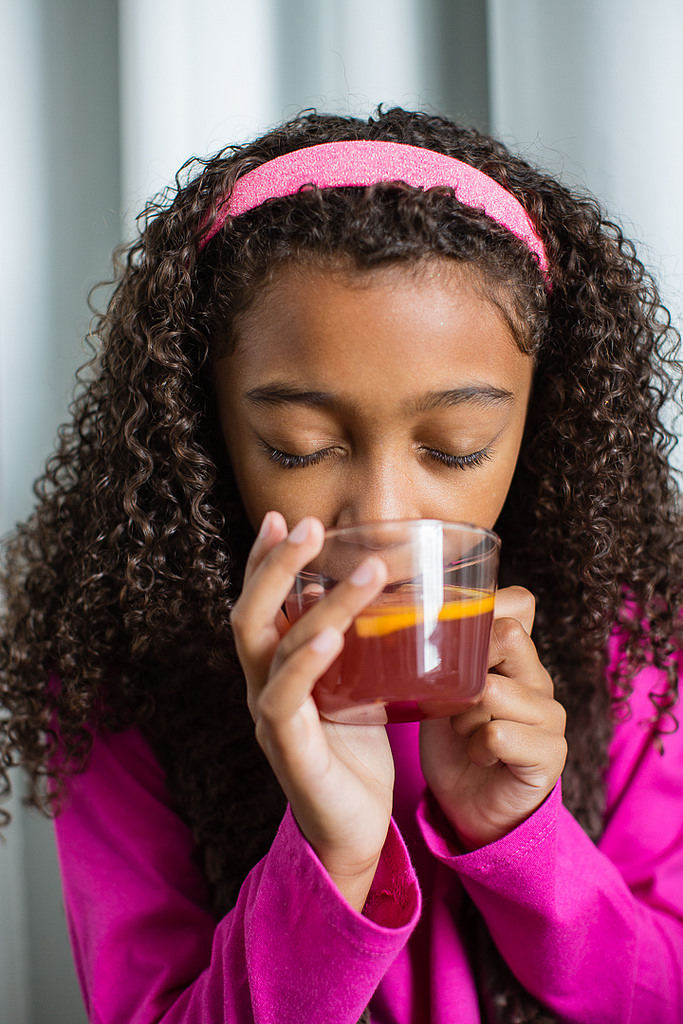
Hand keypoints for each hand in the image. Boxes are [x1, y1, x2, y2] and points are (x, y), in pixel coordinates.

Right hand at [230, 511, 393, 910]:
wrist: (351, 831)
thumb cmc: (354, 753)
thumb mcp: (355, 687)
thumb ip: (355, 645)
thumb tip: (383, 594)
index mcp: (274, 669)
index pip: (259, 604)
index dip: (264, 561)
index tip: (284, 518)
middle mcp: (262, 687)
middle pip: (249, 614)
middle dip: (274, 565)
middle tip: (309, 526)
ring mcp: (270, 718)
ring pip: (275, 648)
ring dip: (321, 604)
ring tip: (366, 571)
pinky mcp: (289, 749)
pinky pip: (285, 698)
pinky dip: (306, 661)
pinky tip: (330, 635)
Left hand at [419, 586, 566, 849]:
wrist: (469, 804)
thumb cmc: (451, 739)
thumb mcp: (441, 685)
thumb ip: (444, 650)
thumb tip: (412, 608)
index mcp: (516, 654)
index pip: (519, 601)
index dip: (483, 611)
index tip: (451, 643)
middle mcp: (540, 677)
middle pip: (509, 635)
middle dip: (466, 667)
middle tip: (453, 699)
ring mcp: (551, 714)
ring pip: (495, 689)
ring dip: (465, 715)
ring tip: (463, 732)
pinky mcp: (551, 752)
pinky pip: (500, 733)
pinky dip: (477, 746)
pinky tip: (480, 756)